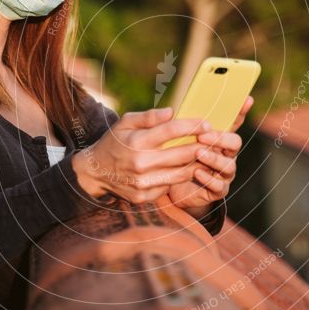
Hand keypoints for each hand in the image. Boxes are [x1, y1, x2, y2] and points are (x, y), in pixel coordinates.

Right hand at [71, 107, 209, 204]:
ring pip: (181, 173)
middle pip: (181, 155)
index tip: (206, 123)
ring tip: (205, 154)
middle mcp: (141, 164)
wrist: (95, 173)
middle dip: (201, 146)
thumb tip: (172, 112)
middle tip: (213, 140)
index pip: (170, 131)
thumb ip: (149, 117)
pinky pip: (170, 185)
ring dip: (196, 163)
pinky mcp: (145, 196)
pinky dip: (180, 176)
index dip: (192, 126)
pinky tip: (188, 168)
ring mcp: (143, 183)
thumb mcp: (125, 122)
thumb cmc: (114, 142)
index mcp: (136, 142)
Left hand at [167, 95, 252, 213]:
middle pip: (235, 143)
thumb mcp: (181, 140)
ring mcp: (224, 173)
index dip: (241, 111)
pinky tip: (197, 172)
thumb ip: (183, 127)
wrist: (176, 188)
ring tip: (198, 153)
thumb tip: (171, 110)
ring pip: (228, 165)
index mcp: (220, 139)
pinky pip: (219, 186)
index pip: (234, 123)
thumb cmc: (180, 159)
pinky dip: (208, 179)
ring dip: (213, 158)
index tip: (246, 99)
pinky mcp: (218, 190)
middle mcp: (226, 155)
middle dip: (221, 138)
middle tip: (203, 136)